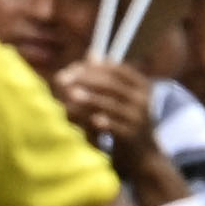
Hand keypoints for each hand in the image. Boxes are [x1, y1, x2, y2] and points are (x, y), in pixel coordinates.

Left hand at [55, 51, 162, 169]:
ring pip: (111, 104)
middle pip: (111, 84)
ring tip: (70, 95)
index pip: (115, 69)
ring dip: (89, 99)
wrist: (141, 151)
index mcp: (141, 84)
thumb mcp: (118, 96)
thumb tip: (90, 54)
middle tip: (61, 81)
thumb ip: (104, 77)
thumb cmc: (123, 118)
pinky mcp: (133, 134)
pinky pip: (115, 126)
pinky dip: (102, 121)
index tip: (69, 70)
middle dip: (84, 80)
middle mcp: (143, 98)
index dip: (90, 68)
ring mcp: (140, 117)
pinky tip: (90, 119)